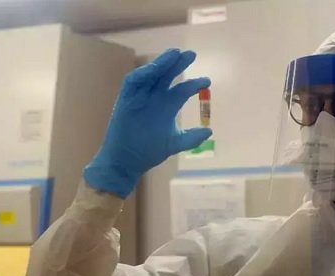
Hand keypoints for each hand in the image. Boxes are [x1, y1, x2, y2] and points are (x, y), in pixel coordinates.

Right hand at [84, 48, 211, 197]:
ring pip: (151, 74)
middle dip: (178, 64)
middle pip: (167, 76)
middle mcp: (154, 98)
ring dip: (161, 63)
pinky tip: (154, 69)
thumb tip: (209, 131)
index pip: (182, 90)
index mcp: (167, 106)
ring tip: (174, 54)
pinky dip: (142, 74)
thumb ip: (191, 138)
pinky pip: (132, 82)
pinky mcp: (125, 100)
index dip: (194, 84)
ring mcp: (139, 97)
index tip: (207, 82)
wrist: (127, 162)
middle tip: (191, 54)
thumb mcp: (174, 143)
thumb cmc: (149, 151)